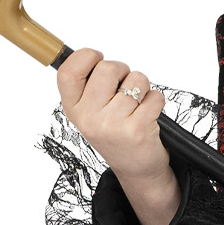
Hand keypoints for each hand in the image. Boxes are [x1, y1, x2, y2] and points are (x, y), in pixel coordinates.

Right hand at [56, 49, 179, 224]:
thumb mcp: (91, 113)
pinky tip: (148, 116)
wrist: (137, 170)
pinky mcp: (138, 129)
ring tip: (137, 105)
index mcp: (74, 109)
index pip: (68, 72)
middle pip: (107, 68)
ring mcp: (113, 125)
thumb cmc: (116, 134)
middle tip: (124, 87)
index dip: (85, 56)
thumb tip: (91, 54)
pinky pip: (155, 96)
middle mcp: (90, 118)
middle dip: (122, 70)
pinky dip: (156, 101)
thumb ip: (88, 86)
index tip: (98, 58)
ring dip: (142, 86)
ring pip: (136, 79)